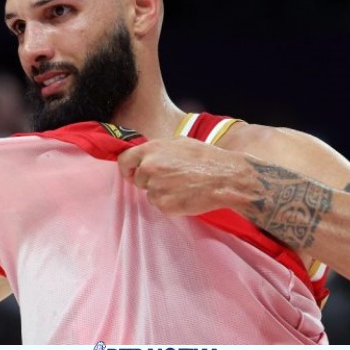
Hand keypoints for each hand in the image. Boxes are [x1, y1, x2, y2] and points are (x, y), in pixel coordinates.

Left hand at [117, 137, 246, 215]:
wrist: (224, 178)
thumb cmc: (205, 158)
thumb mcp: (179, 143)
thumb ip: (158, 150)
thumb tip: (145, 156)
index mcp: (151, 150)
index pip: (124, 161)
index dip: (128, 168)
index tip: (132, 173)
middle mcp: (150, 168)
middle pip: (138, 180)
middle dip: (150, 181)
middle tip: (171, 178)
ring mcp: (156, 188)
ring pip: (150, 194)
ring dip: (162, 192)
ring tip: (182, 185)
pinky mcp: (165, 205)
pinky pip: (161, 206)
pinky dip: (171, 203)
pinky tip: (185, 195)